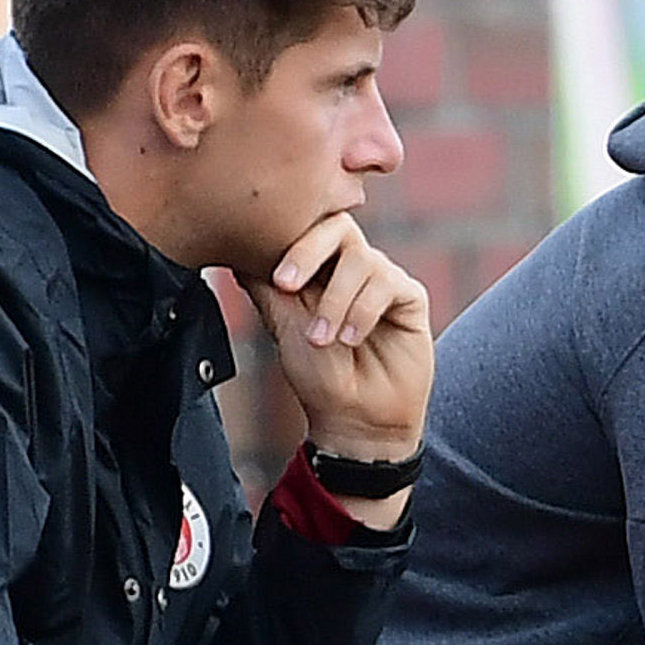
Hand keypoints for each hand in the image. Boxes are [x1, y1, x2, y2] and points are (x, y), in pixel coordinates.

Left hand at [247, 214, 432, 513]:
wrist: (356, 420)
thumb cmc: (318, 376)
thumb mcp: (283, 325)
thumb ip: (265, 285)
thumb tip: (236, 246)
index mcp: (319, 268)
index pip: (305, 227)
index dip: (288, 240)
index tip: (274, 277)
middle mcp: (350, 267)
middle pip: (336, 225)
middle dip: (307, 252)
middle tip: (287, 285)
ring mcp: (381, 279)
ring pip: (360, 260)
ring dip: (335, 300)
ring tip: (323, 339)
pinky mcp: (408, 296)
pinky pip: (387, 283)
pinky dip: (363, 311)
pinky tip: (351, 339)